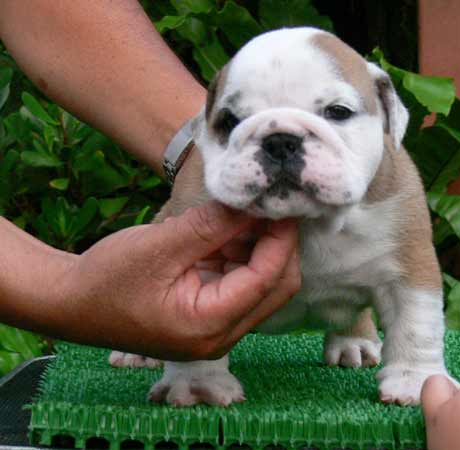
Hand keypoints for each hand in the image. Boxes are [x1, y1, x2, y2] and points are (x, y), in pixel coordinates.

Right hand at [58, 201, 299, 359]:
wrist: (70, 303)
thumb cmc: (106, 278)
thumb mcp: (160, 246)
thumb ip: (211, 226)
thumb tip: (254, 203)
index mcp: (209, 326)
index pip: (267, 279)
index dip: (281, 239)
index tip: (284, 203)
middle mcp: (221, 335)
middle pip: (275, 288)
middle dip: (277, 245)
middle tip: (268, 206)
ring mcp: (217, 328)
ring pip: (261, 284)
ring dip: (257, 247)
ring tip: (240, 214)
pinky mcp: (210, 315)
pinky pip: (240, 283)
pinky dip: (239, 254)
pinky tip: (225, 230)